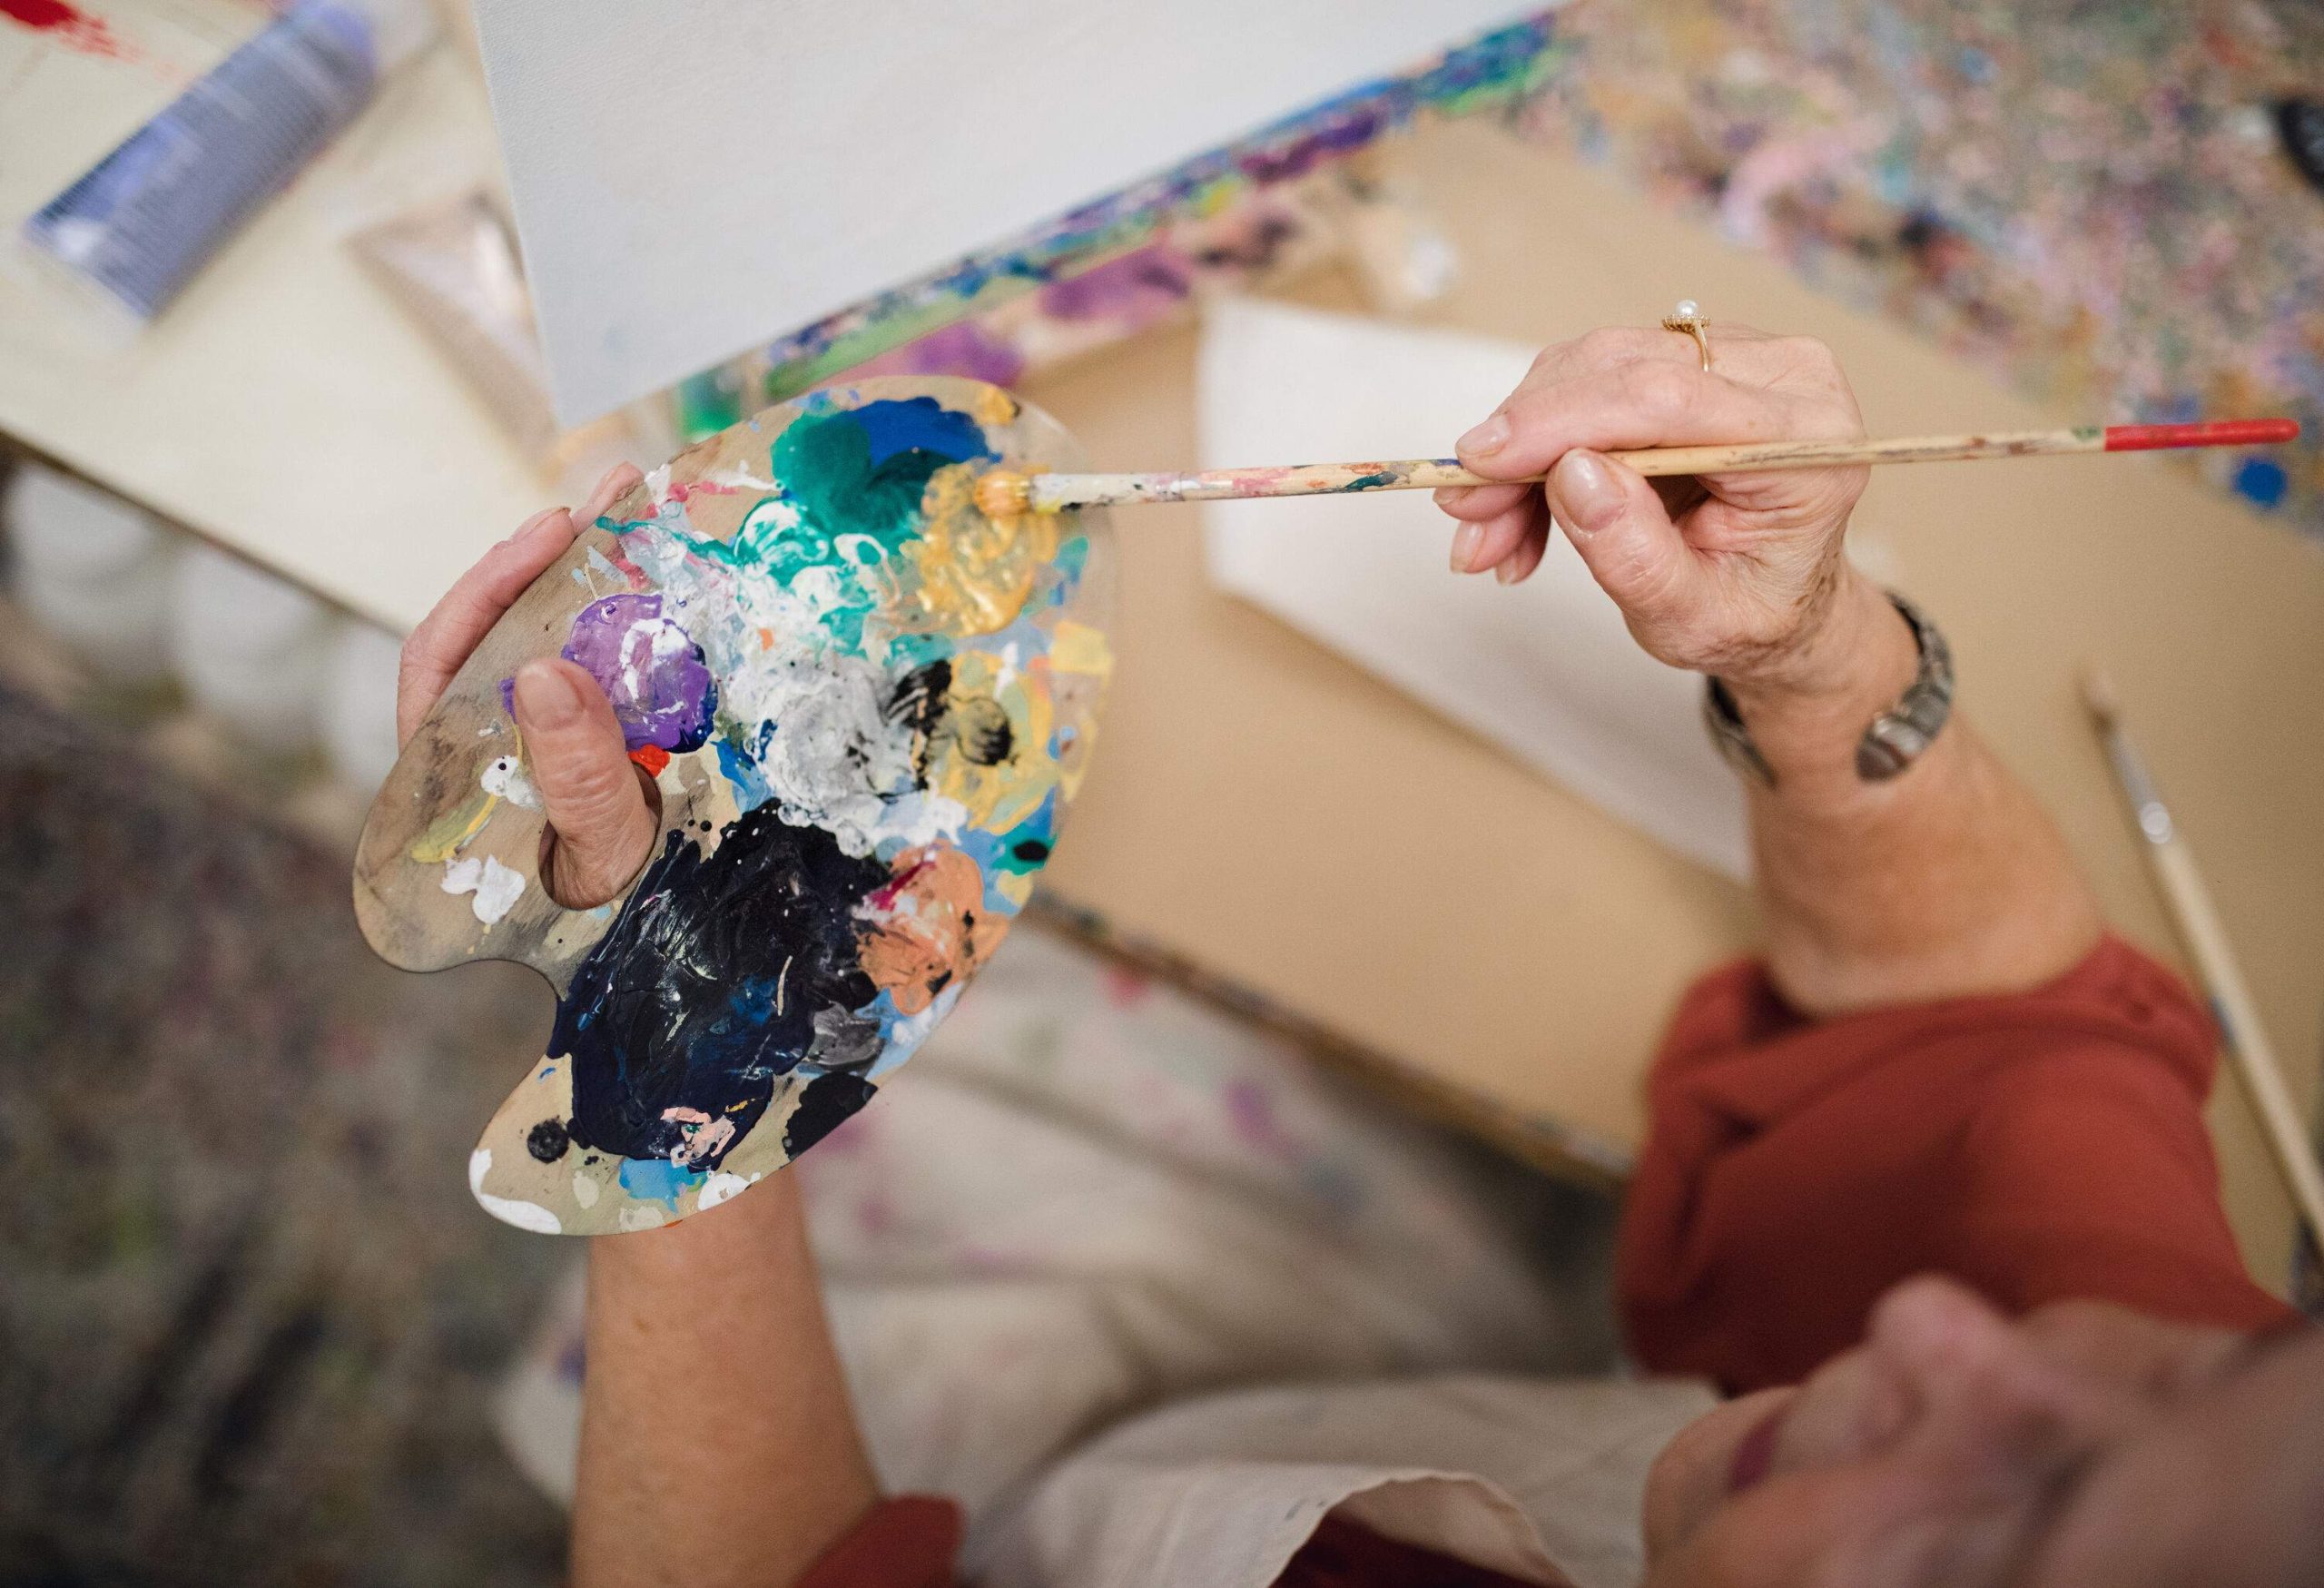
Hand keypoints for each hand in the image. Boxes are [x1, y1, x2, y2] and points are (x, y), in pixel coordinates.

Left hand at [396, 465, 657, 907]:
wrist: (664, 952)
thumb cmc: (613, 916)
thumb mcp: (599, 846)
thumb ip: (576, 772)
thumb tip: (543, 672)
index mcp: (453, 770)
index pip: (443, 655)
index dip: (489, 587)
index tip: (549, 535)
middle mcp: (487, 743)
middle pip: (497, 632)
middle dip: (549, 562)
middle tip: (609, 500)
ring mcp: (539, 739)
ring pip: (550, 641)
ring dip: (593, 579)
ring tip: (639, 514)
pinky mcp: (589, 740)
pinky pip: (597, 667)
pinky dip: (625, 620)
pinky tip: (661, 580)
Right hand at [1436, 323, 1869, 690]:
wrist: (1778, 604)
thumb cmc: (1749, 615)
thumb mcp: (1694, 619)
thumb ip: (1637, 555)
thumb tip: (1571, 473)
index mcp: (1809, 438)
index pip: (1668, 397)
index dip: (1563, 421)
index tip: (1480, 463)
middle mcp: (1781, 375)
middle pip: (1621, 369)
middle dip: (1527, 441)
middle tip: (1468, 517)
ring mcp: (1735, 357)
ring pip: (1591, 369)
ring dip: (1522, 449)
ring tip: (1490, 534)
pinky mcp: (1688, 360)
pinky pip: (1589, 381)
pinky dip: (1538, 445)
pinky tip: (1516, 514)